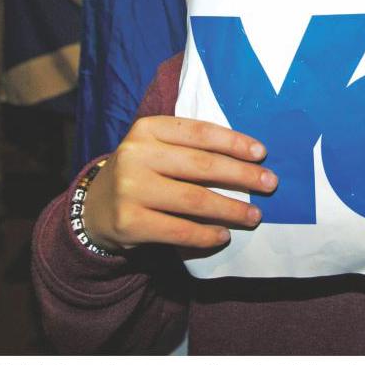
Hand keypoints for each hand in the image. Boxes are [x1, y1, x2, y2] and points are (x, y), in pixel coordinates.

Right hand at [81, 116, 276, 251]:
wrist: (95, 209)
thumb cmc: (141, 173)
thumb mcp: (156, 149)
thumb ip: (190, 147)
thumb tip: (249, 158)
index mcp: (146, 129)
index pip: (199, 132)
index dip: (233, 142)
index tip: (262, 152)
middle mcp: (136, 155)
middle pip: (201, 166)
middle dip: (242, 175)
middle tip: (270, 183)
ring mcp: (131, 190)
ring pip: (194, 201)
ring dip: (231, 209)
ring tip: (254, 215)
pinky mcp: (130, 222)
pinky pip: (179, 231)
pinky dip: (206, 235)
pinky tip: (223, 235)